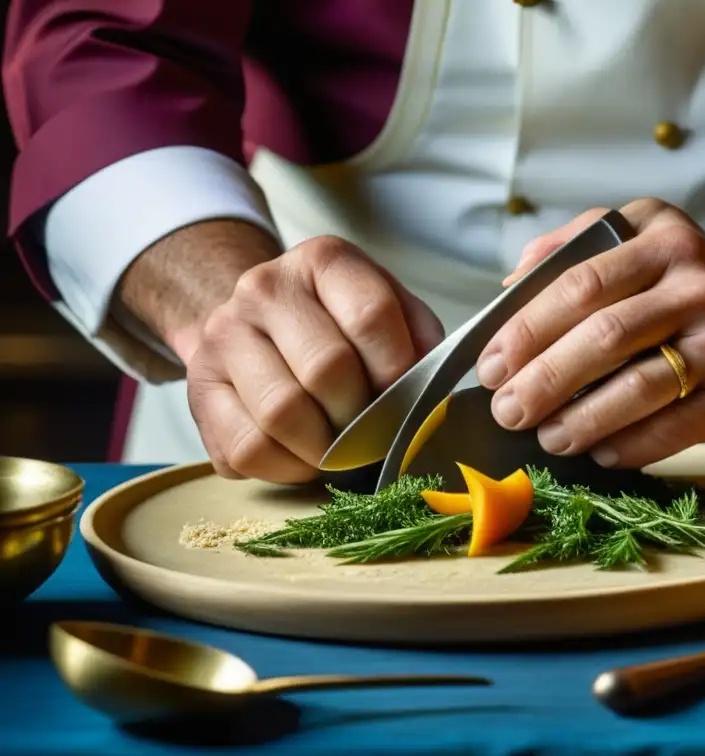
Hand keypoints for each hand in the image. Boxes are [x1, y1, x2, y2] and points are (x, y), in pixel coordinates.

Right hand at [184, 236, 443, 482]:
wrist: (256, 323)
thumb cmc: (338, 324)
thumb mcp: (389, 308)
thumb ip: (419, 338)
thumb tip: (429, 389)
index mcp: (323, 261)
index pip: (370, 316)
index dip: (397, 370)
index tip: (405, 395)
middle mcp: (264, 288)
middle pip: (326, 369)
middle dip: (362, 417)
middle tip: (374, 433)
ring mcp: (223, 336)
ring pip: (283, 414)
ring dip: (325, 449)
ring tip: (341, 450)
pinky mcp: (199, 389)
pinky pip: (248, 448)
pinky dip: (287, 468)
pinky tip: (304, 457)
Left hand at [476, 198, 704, 466]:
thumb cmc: (700, 287)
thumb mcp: (648, 239)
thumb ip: (577, 247)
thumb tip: (509, 286)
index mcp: (662, 239)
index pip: (580, 282)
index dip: (527, 329)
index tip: (489, 365)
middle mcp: (696, 284)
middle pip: (604, 336)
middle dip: (543, 380)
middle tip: (506, 410)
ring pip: (637, 386)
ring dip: (581, 419)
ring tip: (547, 437)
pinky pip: (674, 427)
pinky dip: (629, 445)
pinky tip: (600, 452)